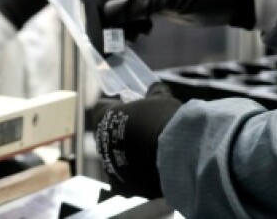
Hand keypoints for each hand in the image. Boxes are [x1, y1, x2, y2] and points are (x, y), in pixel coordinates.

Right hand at [81, 0, 254, 41]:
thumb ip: (133, 5)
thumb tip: (103, 16)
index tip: (88, 4)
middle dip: (103, 9)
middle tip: (102, 34)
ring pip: (119, 3)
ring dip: (117, 22)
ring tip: (122, 40)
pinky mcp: (156, 2)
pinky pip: (133, 13)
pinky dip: (131, 25)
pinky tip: (140, 36)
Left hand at [91, 82, 181, 198]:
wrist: (175, 154)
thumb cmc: (162, 120)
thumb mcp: (160, 99)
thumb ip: (154, 93)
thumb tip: (155, 88)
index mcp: (104, 119)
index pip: (101, 108)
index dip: (114, 107)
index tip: (127, 107)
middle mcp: (101, 145)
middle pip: (106, 136)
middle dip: (120, 133)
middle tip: (140, 130)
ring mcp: (111, 168)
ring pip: (115, 160)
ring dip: (127, 156)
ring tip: (148, 153)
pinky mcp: (123, 187)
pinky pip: (126, 180)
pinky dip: (136, 176)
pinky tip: (151, 170)